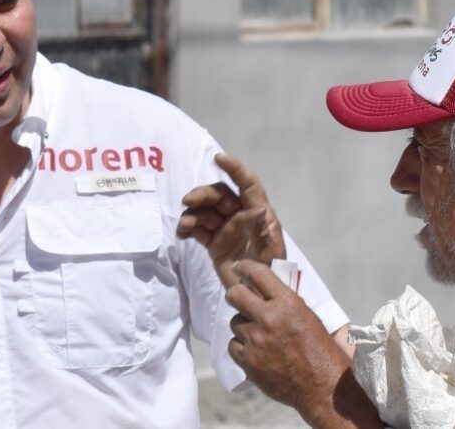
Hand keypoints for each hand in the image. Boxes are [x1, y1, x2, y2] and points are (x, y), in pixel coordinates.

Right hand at [177, 153, 285, 287]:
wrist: (258, 297)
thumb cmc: (272, 272)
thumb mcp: (271, 252)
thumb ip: (262, 231)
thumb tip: (258, 210)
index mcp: (258, 213)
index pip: (247, 185)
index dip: (235, 169)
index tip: (218, 158)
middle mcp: (241, 216)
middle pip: (219, 196)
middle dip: (203, 194)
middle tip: (188, 201)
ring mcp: (226, 229)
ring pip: (206, 212)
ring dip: (192, 213)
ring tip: (184, 225)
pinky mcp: (214, 243)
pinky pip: (198, 229)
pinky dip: (188, 228)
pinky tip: (182, 233)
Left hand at [227, 261, 383, 427]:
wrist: (322, 385)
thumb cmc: (320, 350)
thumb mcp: (307, 316)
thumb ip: (284, 302)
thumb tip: (264, 290)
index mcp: (287, 303)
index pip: (258, 273)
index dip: (244, 267)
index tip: (238, 267)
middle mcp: (269, 318)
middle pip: (236, 295)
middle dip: (236, 294)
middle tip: (239, 298)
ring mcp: (256, 340)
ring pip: (234, 322)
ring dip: (243, 325)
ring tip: (258, 334)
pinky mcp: (248, 361)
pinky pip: (233, 345)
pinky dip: (241, 346)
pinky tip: (255, 350)